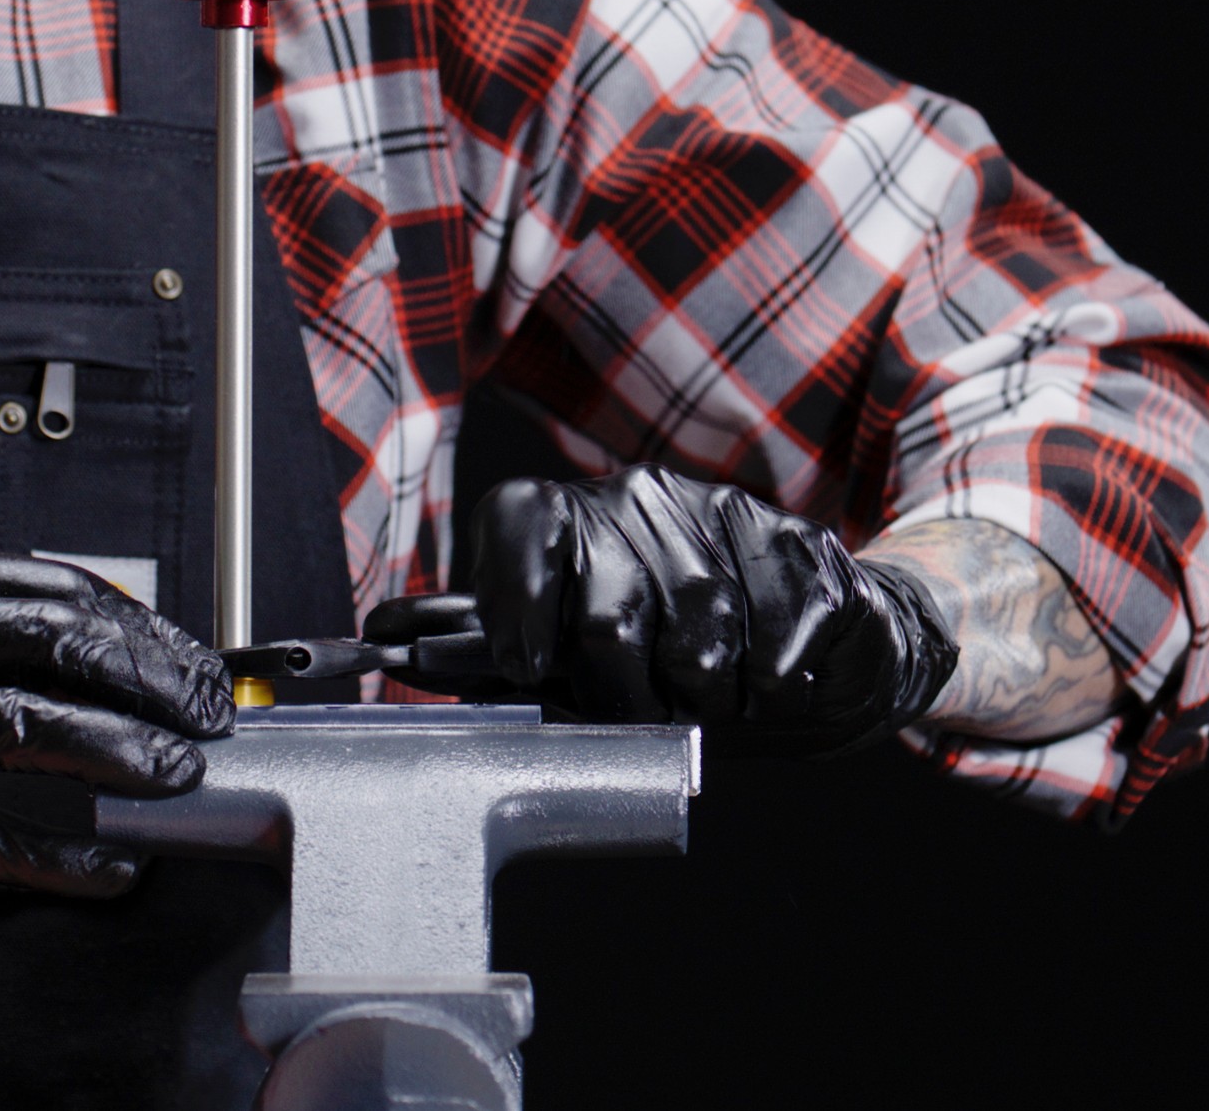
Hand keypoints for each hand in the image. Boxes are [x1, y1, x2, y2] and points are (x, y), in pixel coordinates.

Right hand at [0, 549, 233, 943]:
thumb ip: (1, 648)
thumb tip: (140, 668)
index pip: (58, 589)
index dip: (143, 629)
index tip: (195, 662)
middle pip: (62, 647)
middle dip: (156, 684)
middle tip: (208, 716)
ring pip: (37, 729)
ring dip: (127, 756)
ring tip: (177, 773)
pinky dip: (64, 856)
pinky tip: (111, 866)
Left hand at [377, 467, 957, 754]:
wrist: (825, 653)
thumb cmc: (681, 666)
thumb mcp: (578, 660)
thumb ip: (491, 650)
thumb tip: (383, 638)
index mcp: (578, 516)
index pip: (520, 523)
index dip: (516, 606)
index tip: (529, 666)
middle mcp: (644, 496)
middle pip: (607, 615)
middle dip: (627, 695)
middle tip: (649, 712)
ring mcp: (729, 514)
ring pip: (697, 638)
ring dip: (708, 698)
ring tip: (715, 697)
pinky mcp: (806, 548)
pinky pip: (775, 642)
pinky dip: (773, 686)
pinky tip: (774, 680)